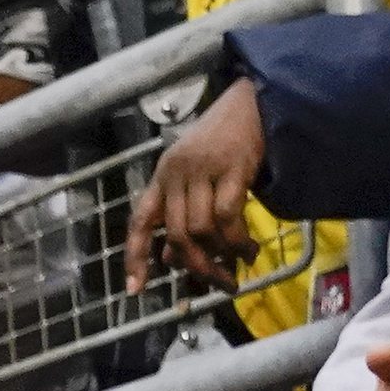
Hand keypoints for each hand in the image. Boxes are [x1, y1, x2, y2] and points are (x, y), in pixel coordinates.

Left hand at [127, 80, 268, 293]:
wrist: (254, 101)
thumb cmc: (224, 140)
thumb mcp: (194, 175)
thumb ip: (181, 212)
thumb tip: (170, 257)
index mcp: (162, 176)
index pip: (140, 221)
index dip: (135, 257)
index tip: (136, 289)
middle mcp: (176, 173)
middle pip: (177, 233)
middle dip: (197, 267)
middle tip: (219, 284)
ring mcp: (203, 169)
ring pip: (202, 229)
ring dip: (222, 256)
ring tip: (239, 266)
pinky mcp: (232, 167)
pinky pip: (228, 216)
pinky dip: (238, 241)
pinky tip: (249, 250)